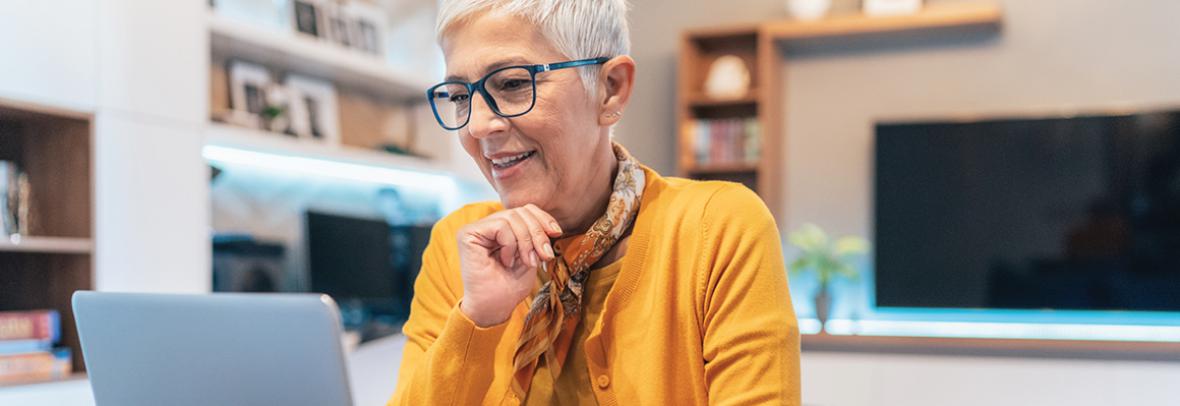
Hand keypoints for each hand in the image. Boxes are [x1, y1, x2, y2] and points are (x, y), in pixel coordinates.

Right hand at [456, 204, 561, 326]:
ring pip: (512, 217)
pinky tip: (507, 261)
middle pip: (520, 212)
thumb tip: (551, 225)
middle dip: (538, 233)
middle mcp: (487, 226)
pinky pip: (500, 226)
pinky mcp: (467, 234)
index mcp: (501, 229)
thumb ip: (536, 236)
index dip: (543, 219)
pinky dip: (510, 245)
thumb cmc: (510, 287)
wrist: (493, 308)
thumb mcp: (531, 257)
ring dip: (526, 242)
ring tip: (527, 262)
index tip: (556, 234)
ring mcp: (476, 229)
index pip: (525, 210)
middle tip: (545, 255)